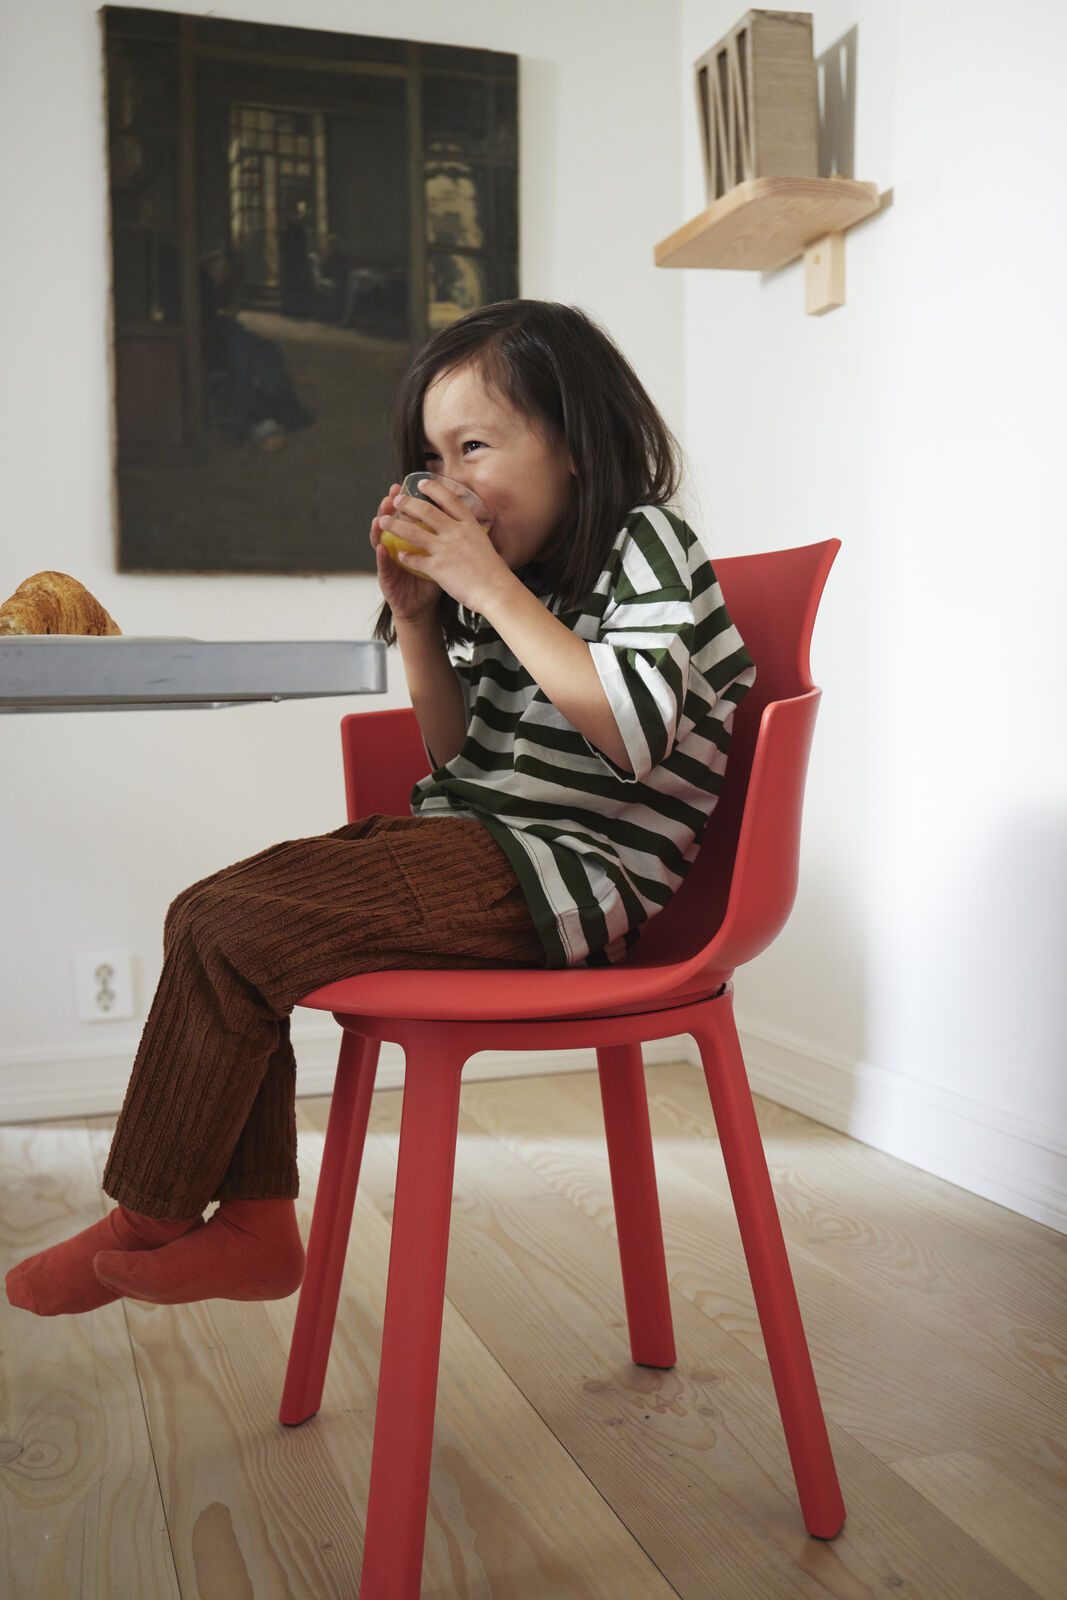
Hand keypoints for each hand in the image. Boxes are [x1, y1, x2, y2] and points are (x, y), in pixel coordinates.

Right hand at [370, 484, 439, 623]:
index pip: (406, 516)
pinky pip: (384, 566)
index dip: (406, 500)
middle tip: (392, 495)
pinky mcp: (387, 577)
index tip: (408, 485)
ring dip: (379, 528)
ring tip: (380, 517)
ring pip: (380, 540)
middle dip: (389, 508)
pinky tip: (381, 547)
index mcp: (411, 539)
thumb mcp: (441, 555)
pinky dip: (382, 556)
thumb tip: (461, 515)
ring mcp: (389, 560)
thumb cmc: (432, 579)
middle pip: (391, 522)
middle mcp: (396, 546)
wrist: (421, 606)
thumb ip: (444, 537)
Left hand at [378, 479, 513, 615]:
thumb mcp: (484, 544)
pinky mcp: (438, 567)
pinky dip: (405, 557)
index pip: (449, 499)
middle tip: (396, 500)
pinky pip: (415, 559)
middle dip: (407, 503)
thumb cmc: (494, 572)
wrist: (496, 591)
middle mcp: (455, 533)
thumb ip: (472, 535)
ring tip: (383, 522)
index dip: (434, 488)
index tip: (422, 483)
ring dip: (395, 525)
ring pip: (413, 532)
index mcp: (469, 525)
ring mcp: (445, 549)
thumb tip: (469, 529)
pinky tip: (398, 555)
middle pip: (426, 510)